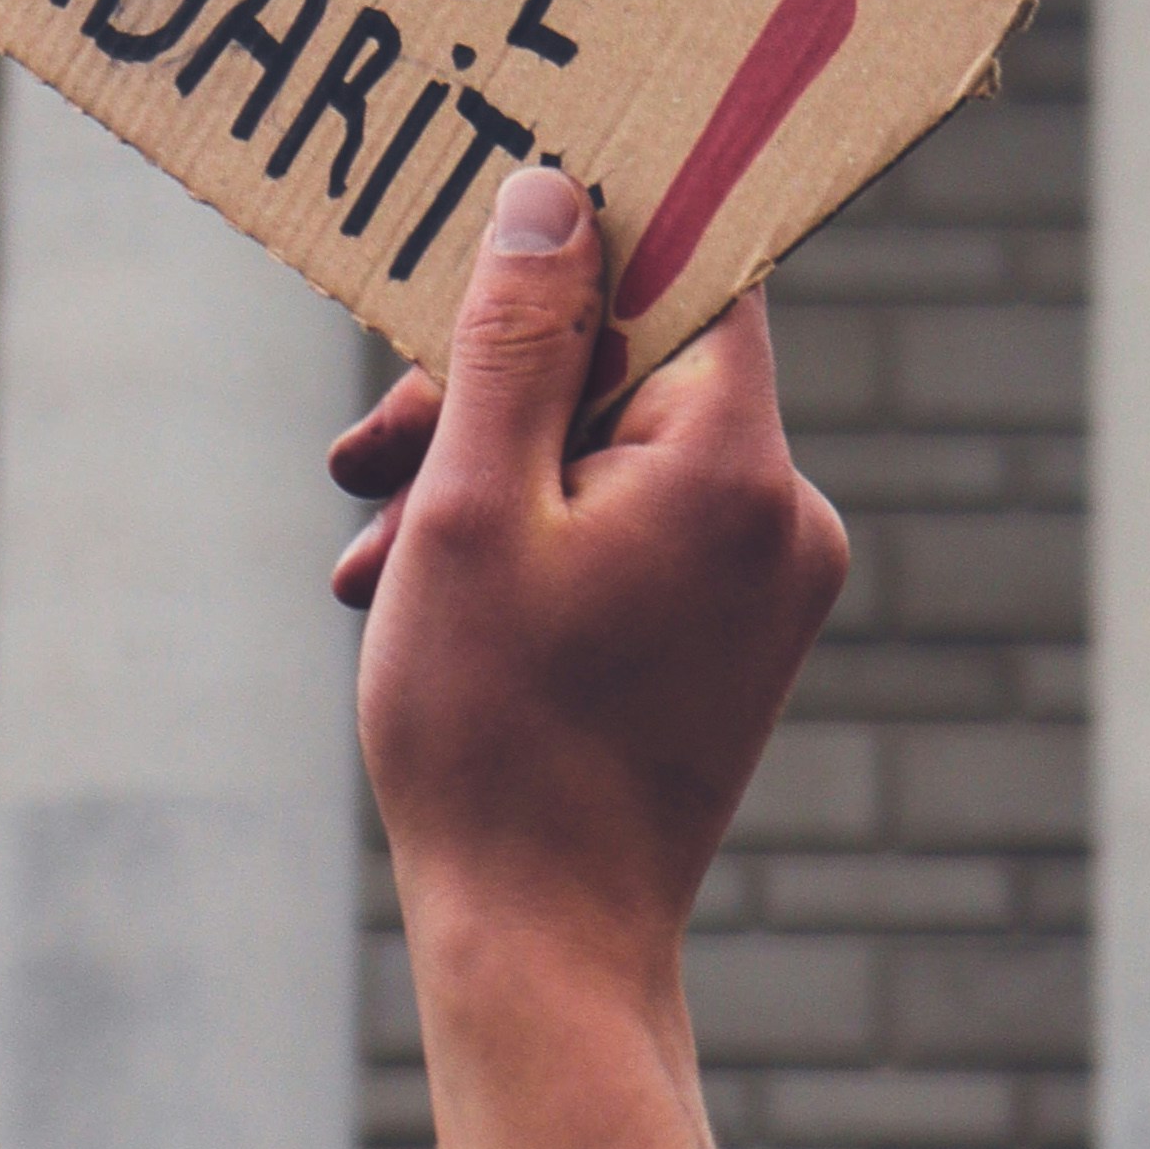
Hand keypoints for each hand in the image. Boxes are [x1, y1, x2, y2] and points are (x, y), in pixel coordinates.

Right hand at [330, 164, 847, 1148]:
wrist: (545, 955)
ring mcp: (768, 584)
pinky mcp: (735, 639)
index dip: (589, 238)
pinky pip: (633, 531)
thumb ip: (512, 339)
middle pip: (633, 369)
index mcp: (739, 463)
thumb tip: (552, 193)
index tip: (486, 237)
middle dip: (487, 393)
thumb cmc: (494, 737)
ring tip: (369, 549)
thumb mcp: (470, 507)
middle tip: (366, 447)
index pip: (694, 269)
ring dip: (488, 477)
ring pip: (615, 456)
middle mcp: (783, 512)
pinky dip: (534, 541)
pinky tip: (418, 593)